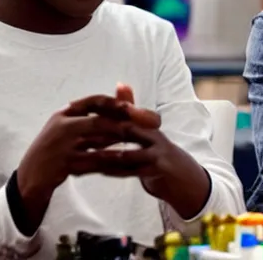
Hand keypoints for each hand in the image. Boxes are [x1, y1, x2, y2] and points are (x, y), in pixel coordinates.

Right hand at [16, 93, 157, 229]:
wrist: (30, 176)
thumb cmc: (56, 149)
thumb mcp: (71, 128)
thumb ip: (96, 116)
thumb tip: (122, 97)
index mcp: (66, 112)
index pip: (96, 101)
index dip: (119, 103)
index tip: (140, 107)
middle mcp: (63, 124)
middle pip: (101, 120)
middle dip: (129, 121)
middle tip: (154, 122)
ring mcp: (63, 145)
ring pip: (99, 140)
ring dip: (124, 141)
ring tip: (145, 141)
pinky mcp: (64, 164)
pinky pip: (93, 161)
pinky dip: (111, 161)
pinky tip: (127, 162)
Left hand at [88, 85, 211, 218]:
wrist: (184, 179)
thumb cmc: (157, 152)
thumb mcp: (145, 130)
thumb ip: (131, 109)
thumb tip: (120, 83)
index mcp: (147, 123)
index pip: (123, 113)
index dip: (102, 111)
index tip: (79, 111)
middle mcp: (153, 134)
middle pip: (126, 128)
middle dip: (102, 130)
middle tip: (80, 132)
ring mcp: (158, 151)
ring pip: (128, 152)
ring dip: (107, 154)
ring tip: (88, 155)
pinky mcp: (160, 168)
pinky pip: (134, 170)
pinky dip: (117, 171)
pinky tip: (100, 172)